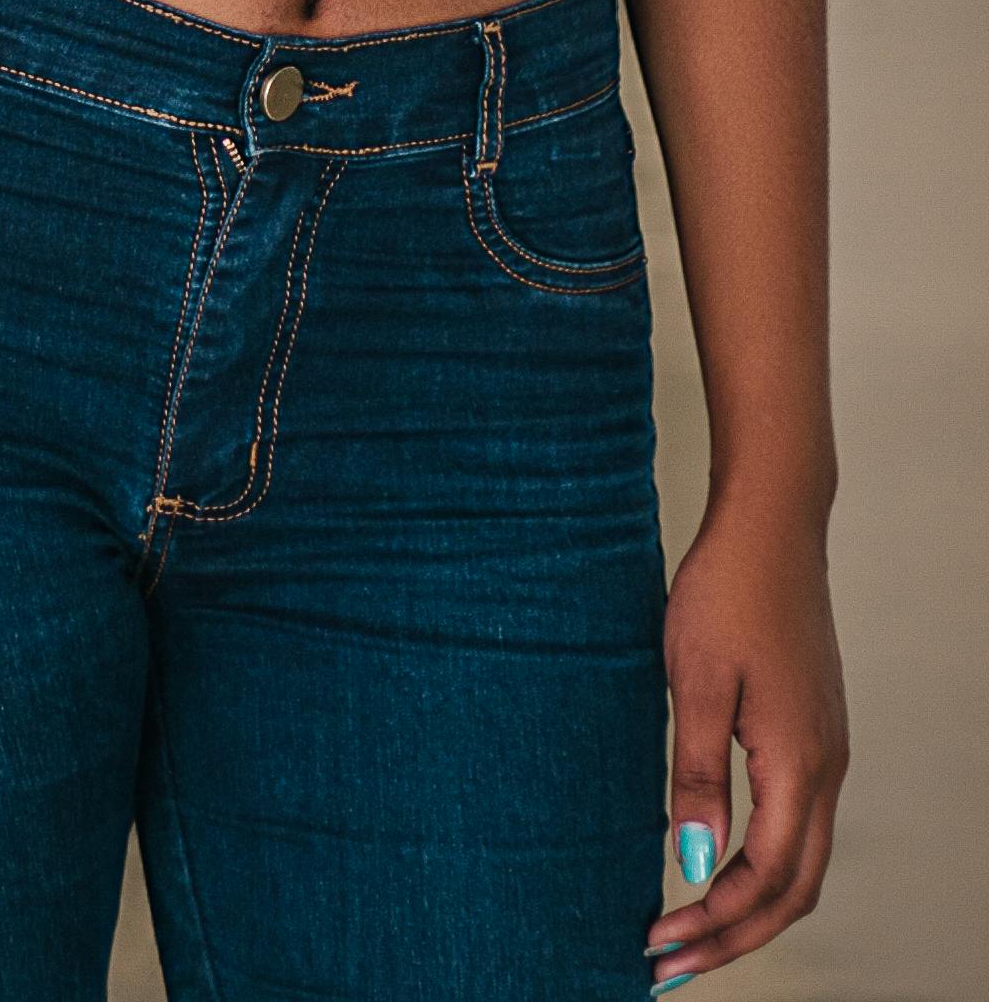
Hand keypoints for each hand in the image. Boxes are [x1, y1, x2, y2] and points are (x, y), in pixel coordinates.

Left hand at [646, 501, 847, 981]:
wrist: (771, 526)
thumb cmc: (727, 591)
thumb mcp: (696, 682)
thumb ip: (696, 775)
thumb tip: (692, 863)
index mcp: (799, 765)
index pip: (764, 881)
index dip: (713, 924)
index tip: (657, 946)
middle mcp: (826, 770)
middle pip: (792, 890)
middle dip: (733, 937)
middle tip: (669, 963)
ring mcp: (827, 752)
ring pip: (801, 863)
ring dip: (748, 906)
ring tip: (688, 929)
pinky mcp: (814, 734)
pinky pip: (798, 826)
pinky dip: (762, 866)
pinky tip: (717, 864)